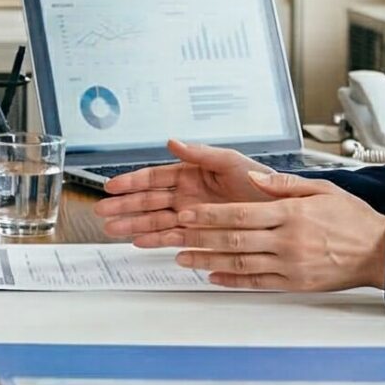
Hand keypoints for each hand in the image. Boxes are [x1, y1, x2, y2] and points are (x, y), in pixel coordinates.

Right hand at [92, 139, 277, 238]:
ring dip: (133, 225)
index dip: (131, 182)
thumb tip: (172, 142)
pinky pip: (172, 237)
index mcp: (192, 173)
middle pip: (148, 201)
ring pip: (155, 220)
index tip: (111, 186)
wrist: (282, 210)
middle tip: (102, 212)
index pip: (154, 177)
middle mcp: (188, 195)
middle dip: (124, 206)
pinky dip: (155, 240)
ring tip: (112, 230)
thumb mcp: (230, 161)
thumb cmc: (260, 181)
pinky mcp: (201, 234)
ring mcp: (192, 215)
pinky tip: (138, 242)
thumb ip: (199, 153)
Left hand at [132, 170, 384, 291]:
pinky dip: (233, 281)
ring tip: (184, 259)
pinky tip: (214, 278)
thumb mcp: (322, 189)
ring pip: (241, 264)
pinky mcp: (295, 284)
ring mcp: (290, 265)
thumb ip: (285, 184)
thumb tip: (256, 179)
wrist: (380, 252)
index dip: (210, 215)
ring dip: (209, 262)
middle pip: (235, 240)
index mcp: (291, 214)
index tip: (188, 214)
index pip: (241, 214)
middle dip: (201, 238)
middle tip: (176, 235)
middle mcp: (287, 241)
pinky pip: (257, 283)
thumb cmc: (353, 219)